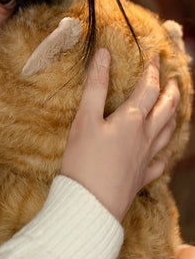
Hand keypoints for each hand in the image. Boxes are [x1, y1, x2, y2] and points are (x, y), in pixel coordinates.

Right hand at [61, 48, 179, 220]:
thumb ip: (95, 86)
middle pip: (167, 109)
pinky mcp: (141, 177)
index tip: (155, 58)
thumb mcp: (84, 119)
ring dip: (174, 116)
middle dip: (172, 92)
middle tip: (174, 80)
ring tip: (175, 107)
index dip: (152, 71)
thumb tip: (103, 55)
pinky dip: (165, 153)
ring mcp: (146, 158)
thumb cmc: (84, 161)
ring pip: (168, 133)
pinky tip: (164, 153)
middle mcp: (145, 137)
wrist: (91, 203)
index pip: (148, 89)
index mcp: (132, 120)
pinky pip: (160, 162)